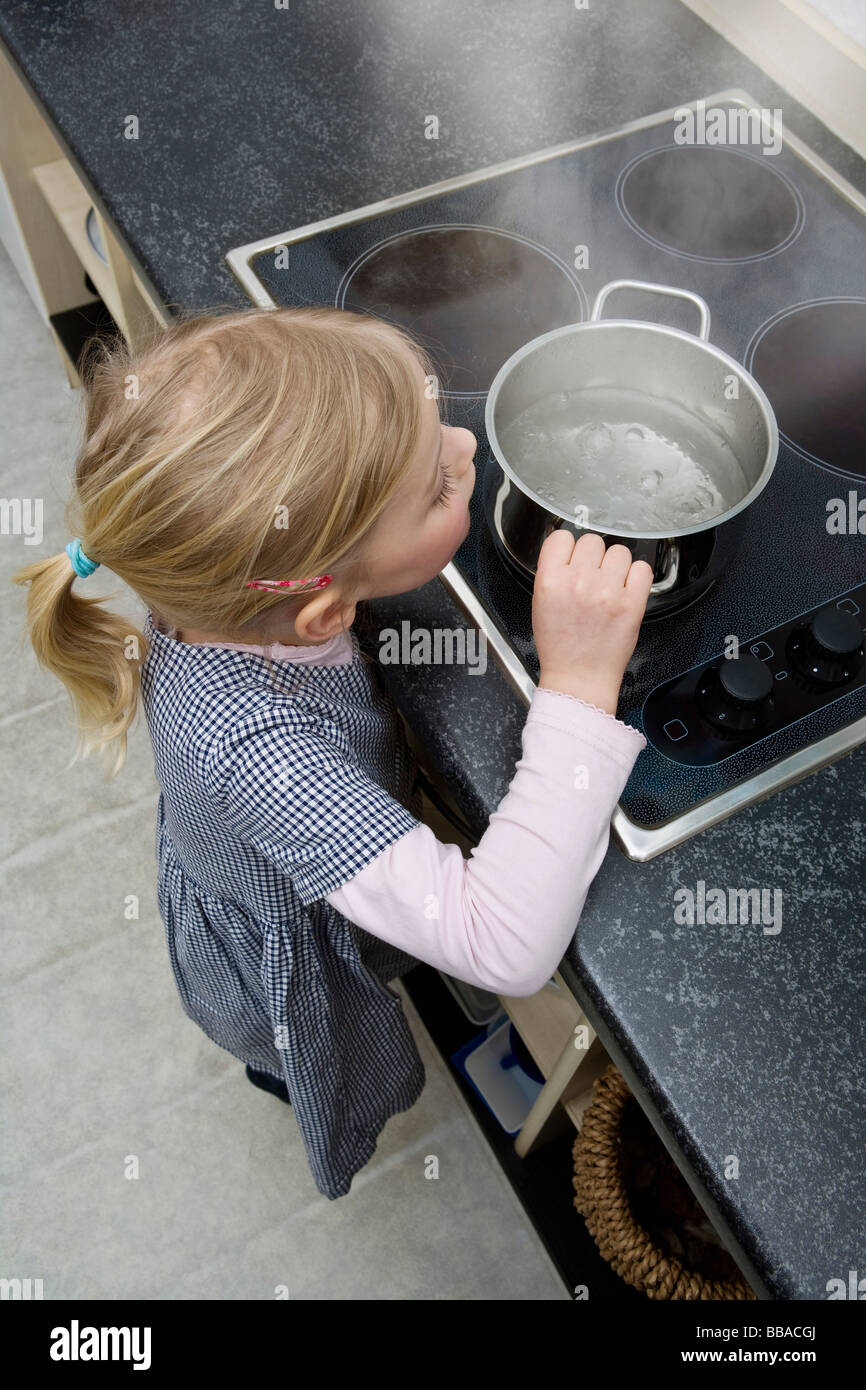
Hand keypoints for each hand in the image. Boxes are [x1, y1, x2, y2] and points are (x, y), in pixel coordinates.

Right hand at [532, 530, 653, 715]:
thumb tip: (572, 550)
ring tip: (609, 586)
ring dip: (616, 566)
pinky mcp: (632, 603)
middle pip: (592, 541)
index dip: (568, 549)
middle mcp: (578, 582)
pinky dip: (636, 576)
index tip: (573, 559)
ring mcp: (607, 592)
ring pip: (619, 551)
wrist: (579, 678)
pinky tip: (626, 590)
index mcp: (550, 581)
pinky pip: (642, 568)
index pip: (561, 537)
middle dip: (593, 558)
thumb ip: (554, 573)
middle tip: (592, 578)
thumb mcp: (541, 604)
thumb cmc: (560, 646)